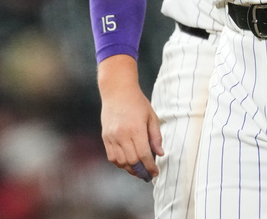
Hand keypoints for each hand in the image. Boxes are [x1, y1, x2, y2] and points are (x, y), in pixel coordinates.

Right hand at [98, 55, 163, 180]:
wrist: (117, 90)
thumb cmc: (137, 102)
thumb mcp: (151, 116)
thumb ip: (156, 136)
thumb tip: (160, 153)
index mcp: (136, 129)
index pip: (144, 155)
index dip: (150, 167)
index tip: (155, 172)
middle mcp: (122, 134)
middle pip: (132, 161)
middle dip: (141, 171)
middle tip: (148, 175)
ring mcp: (112, 136)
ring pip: (121, 162)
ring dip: (130, 169)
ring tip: (138, 170)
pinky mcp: (105, 137)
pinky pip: (111, 157)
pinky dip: (120, 163)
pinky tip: (127, 163)